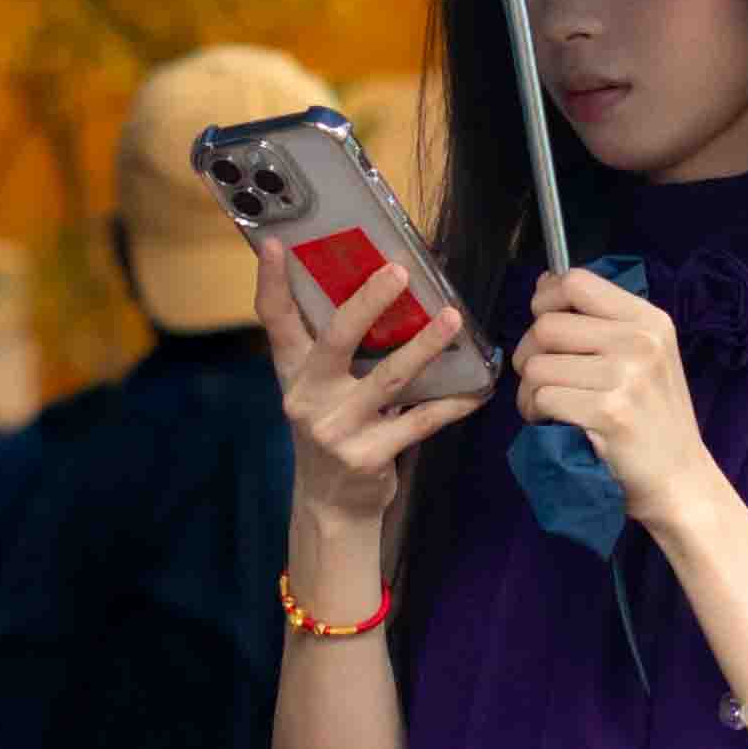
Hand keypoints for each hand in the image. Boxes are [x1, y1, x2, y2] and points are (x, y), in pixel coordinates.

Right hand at [258, 243, 469, 538]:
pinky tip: (477, 391)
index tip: (274, 243)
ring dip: (424, 346)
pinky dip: (452, 404)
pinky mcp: (369, 455)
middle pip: (336, 339)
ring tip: (451, 317)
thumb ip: (331, 349)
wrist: (330, 505)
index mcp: (293, 373)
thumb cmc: (331, 429)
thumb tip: (378, 288)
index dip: (270, 281)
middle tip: (398, 271)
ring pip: (389, 378)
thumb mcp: (316, 390)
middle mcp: (308, 397)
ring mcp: (338, 428)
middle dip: (367, 302)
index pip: (274, 321)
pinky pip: (420, 421)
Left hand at [512, 267, 718, 539]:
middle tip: (543, 380)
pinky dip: (536, 413)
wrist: (681, 480)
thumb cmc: (654, 419)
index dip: (546, 301)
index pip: (576, 282)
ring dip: (530, 390)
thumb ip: (600, 321)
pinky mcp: (608, 412)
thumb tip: (546, 283)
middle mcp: (640, 342)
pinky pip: (542, 397)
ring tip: (550, 407)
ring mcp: (626, 376)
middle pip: (547, 326)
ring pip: (538, 365)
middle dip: (530, 355)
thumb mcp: (645, 356)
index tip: (546, 329)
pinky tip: (554, 424)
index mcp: (649, 320)